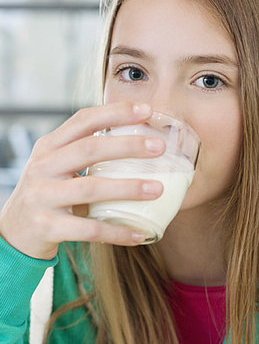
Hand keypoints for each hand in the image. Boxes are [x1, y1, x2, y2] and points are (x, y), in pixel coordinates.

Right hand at [0, 101, 164, 259]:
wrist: (15, 232)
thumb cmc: (47, 194)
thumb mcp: (58, 166)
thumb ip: (85, 151)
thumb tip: (139, 141)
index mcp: (50, 146)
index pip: (83, 120)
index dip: (115, 112)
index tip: (147, 110)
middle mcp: (43, 167)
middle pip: (89, 149)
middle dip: (128, 145)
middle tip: (159, 147)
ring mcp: (43, 196)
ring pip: (90, 188)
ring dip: (128, 188)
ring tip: (157, 189)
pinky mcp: (47, 226)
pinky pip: (89, 229)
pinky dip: (116, 231)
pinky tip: (139, 233)